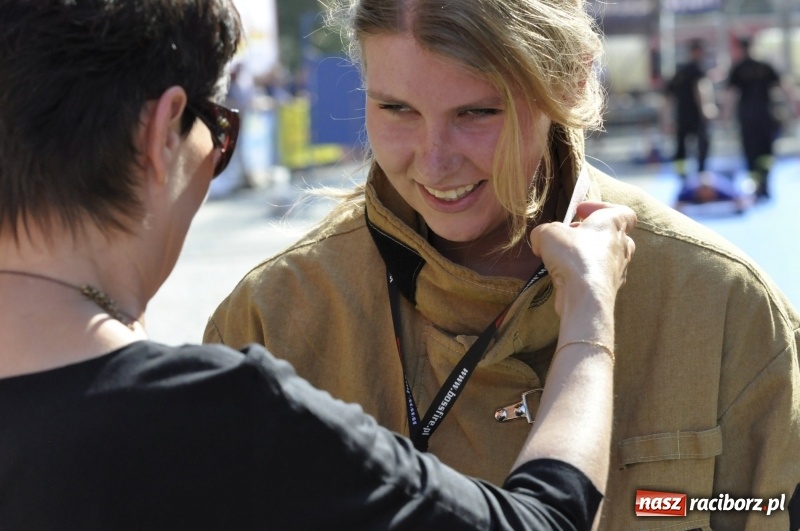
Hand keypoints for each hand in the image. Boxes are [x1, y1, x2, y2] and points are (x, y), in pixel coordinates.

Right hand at [529, 202, 635, 316]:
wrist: (585, 297)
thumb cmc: (574, 257)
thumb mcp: (548, 233)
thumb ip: (543, 232)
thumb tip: (540, 241)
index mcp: (612, 224)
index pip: (623, 212)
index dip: (602, 208)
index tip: (581, 212)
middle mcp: (620, 246)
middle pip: (612, 234)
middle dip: (590, 234)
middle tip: (569, 235)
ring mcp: (618, 269)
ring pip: (605, 257)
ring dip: (587, 255)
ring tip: (564, 258)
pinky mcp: (609, 289)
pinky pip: (597, 277)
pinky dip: (583, 275)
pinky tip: (564, 278)